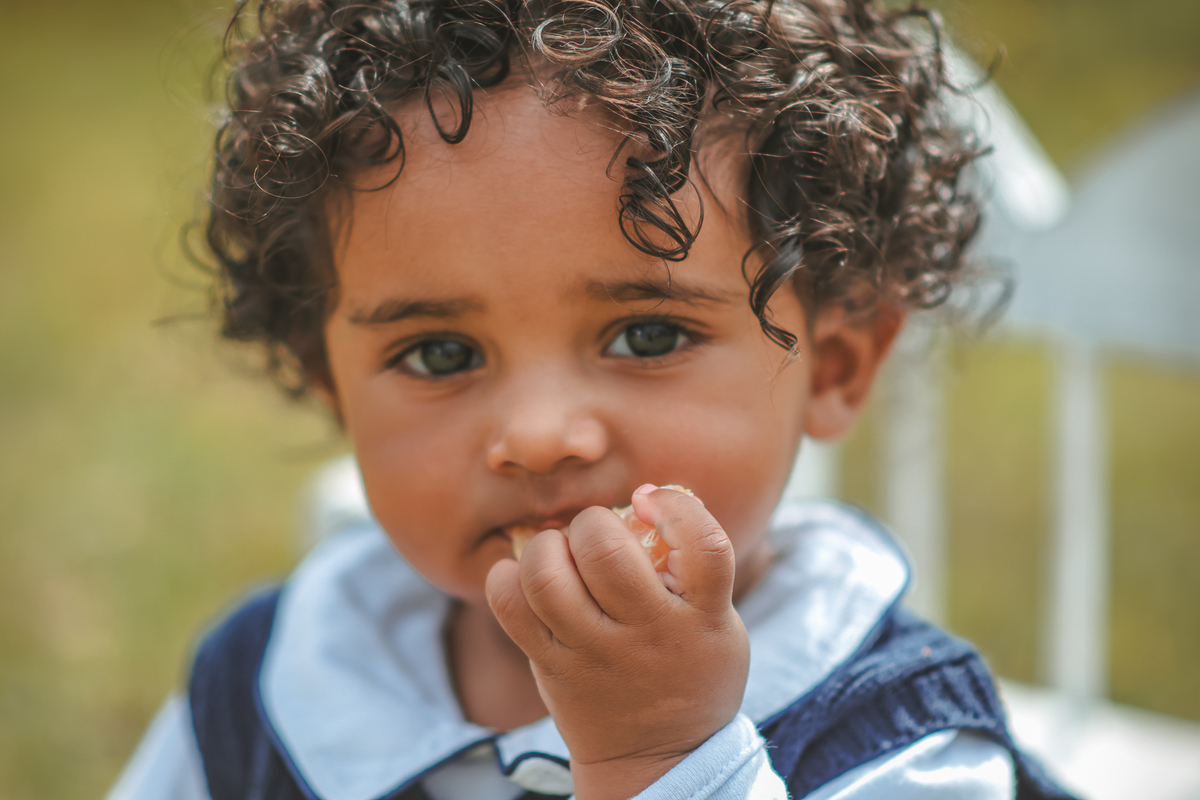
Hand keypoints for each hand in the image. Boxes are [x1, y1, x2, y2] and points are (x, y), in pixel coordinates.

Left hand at [485, 487, 749, 799]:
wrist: (658, 760)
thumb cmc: (691, 669)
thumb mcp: (719, 623)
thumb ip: (693, 567)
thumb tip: (644, 496)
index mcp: (702, 617)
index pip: (703, 545)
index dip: (676, 507)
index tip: (651, 499)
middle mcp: (648, 635)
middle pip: (605, 552)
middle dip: (592, 522)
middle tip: (595, 533)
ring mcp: (594, 654)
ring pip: (547, 577)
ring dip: (546, 546)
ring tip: (559, 552)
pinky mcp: (552, 667)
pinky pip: (510, 608)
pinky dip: (507, 577)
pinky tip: (526, 576)